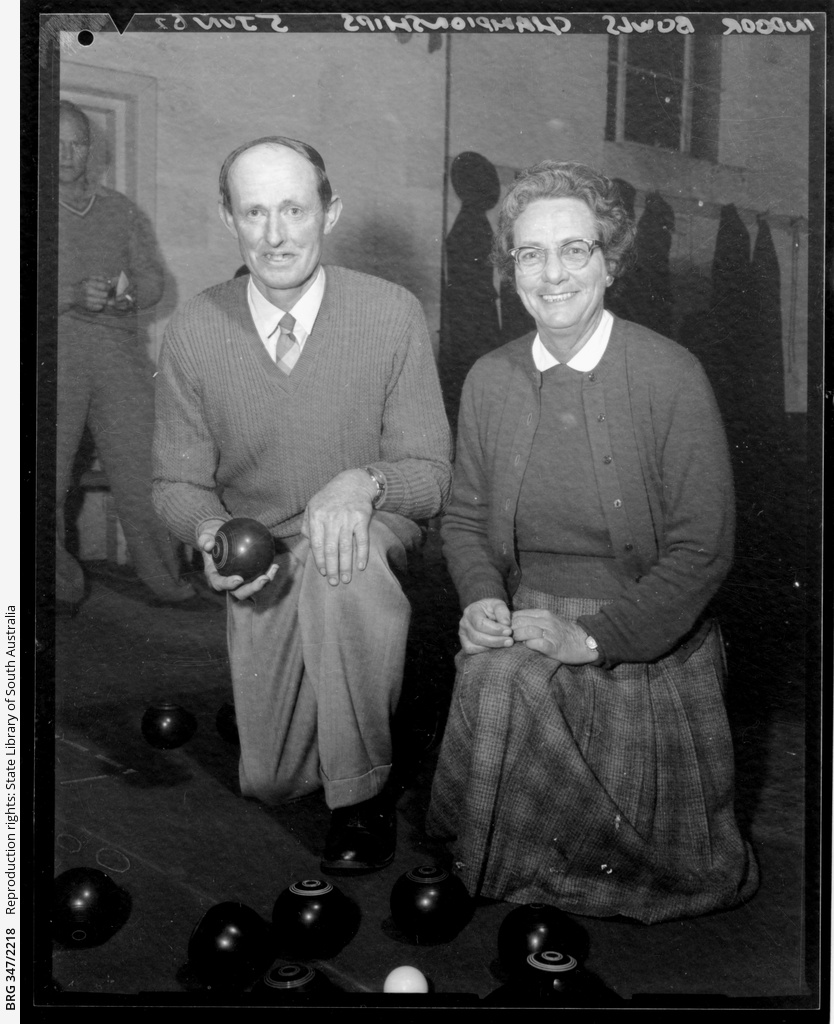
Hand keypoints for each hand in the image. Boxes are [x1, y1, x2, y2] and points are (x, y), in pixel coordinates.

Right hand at [75, 276, 109, 311]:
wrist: (72, 294)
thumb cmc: (82, 285)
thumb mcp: (89, 278)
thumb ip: (100, 278)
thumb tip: (110, 280)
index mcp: (89, 283)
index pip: (104, 286)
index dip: (109, 287)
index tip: (109, 288)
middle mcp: (89, 291)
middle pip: (105, 295)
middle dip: (107, 294)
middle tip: (105, 293)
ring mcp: (88, 299)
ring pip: (103, 302)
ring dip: (104, 300)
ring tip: (101, 298)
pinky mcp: (88, 306)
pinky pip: (100, 307)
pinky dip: (101, 305)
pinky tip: (97, 302)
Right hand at [196, 520, 277, 599]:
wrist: (218, 541)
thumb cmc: (211, 538)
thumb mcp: (205, 536)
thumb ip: (204, 540)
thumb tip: (208, 544)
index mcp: (214, 577)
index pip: (220, 584)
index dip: (229, 585)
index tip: (239, 579)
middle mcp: (227, 583)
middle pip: (240, 592)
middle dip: (252, 589)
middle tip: (263, 578)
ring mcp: (239, 582)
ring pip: (252, 587)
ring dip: (264, 582)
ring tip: (273, 569)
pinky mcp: (248, 577)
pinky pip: (258, 577)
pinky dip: (267, 573)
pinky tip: (275, 564)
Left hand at [301, 469, 376, 585]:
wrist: (353, 483)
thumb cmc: (330, 497)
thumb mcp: (313, 505)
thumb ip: (307, 524)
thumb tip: (309, 542)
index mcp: (317, 516)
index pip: (317, 544)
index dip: (319, 561)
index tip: (323, 573)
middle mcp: (332, 518)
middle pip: (331, 549)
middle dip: (332, 568)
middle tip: (334, 583)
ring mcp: (348, 518)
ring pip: (346, 547)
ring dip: (346, 566)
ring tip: (346, 579)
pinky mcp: (362, 518)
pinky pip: (362, 540)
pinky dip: (362, 554)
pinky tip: (360, 567)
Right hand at [459, 597, 513, 654]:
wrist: (484, 612)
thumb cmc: (491, 608)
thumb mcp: (498, 604)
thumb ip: (502, 611)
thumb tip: (506, 623)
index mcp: (471, 611)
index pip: (480, 623)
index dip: (495, 629)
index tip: (509, 631)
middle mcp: (464, 623)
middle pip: (477, 636)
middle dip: (496, 640)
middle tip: (510, 641)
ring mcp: (462, 634)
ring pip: (475, 645)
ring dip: (493, 646)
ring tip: (506, 643)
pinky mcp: (465, 643)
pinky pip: (471, 650)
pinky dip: (484, 650)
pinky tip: (496, 647)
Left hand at [510, 609, 596, 664]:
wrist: (585, 641)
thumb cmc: (563, 633)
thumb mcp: (548, 620)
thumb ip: (532, 620)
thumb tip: (512, 623)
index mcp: (542, 613)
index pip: (517, 614)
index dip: (506, 622)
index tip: (501, 630)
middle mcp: (546, 621)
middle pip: (519, 622)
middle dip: (508, 631)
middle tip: (503, 638)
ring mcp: (550, 633)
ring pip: (526, 631)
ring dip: (516, 637)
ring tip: (512, 643)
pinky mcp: (554, 646)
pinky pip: (537, 643)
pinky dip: (529, 645)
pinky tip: (527, 647)